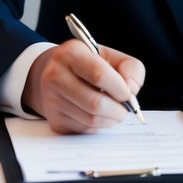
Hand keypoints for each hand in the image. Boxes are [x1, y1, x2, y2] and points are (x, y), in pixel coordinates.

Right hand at [22, 40, 144, 133]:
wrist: (54, 73)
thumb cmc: (88, 64)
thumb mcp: (110, 55)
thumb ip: (130, 68)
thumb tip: (131, 90)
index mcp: (71, 53)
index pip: (99, 75)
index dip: (119, 88)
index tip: (128, 94)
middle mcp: (55, 76)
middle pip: (95, 103)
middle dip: (118, 110)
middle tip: (125, 108)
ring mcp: (51, 99)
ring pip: (91, 119)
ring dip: (111, 119)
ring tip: (116, 112)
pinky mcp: (54, 119)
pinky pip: (84, 129)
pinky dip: (99, 126)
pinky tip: (100, 116)